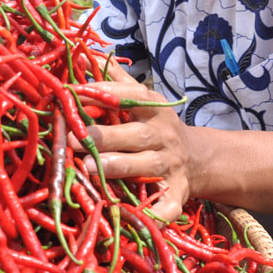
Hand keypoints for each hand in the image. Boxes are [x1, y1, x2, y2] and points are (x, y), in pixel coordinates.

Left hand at [77, 63, 194, 222]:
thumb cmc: (156, 126)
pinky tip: (140, 217)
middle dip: (105, 137)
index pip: (129, 96)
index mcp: (153, 109)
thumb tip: (87, 54)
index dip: (103, 93)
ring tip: (89, 169)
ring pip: (146, 165)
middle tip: (74, 140)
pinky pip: (169, 204)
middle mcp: (163, 135)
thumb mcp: (143, 100)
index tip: (73, 92)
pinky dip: (158, 212)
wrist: (199, 158)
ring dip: (118, 167)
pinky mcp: (177, 192)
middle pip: (135, 135)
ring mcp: (171, 164)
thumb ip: (116, 80)